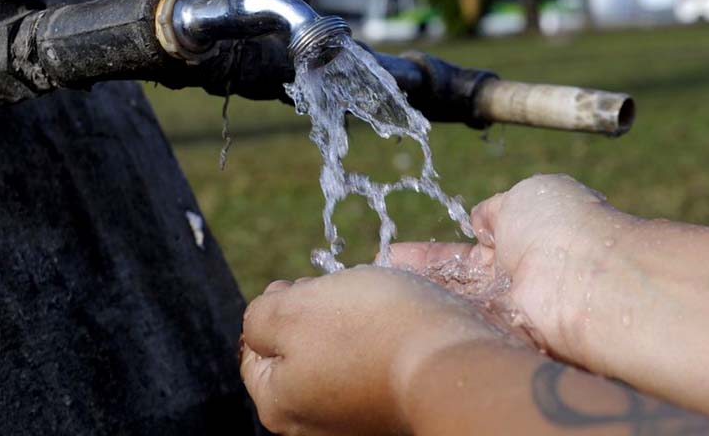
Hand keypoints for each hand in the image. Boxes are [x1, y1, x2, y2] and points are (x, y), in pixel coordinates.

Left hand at [240, 266, 509, 435]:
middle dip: (316, 314)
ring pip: (340, 355)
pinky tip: (399, 326)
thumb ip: (259, 316)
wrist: (453, 362)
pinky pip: (376, 366)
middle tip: (344, 293)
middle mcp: (314, 425)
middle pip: (299, 351)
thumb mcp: (292, 309)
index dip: (278, 305)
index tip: (306, 285)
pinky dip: (383, 341)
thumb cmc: (369, 330)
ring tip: (378, 306)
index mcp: (279, 404)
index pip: (255, 347)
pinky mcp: (394, 410)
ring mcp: (357, 420)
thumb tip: (263, 323)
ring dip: (353, 324)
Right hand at [390, 174, 634, 366]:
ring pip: (454, 304)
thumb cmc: (562, 226)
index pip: (468, 248)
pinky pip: (460, 327)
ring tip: (377, 293)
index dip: (432, 252)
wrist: (586, 278)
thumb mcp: (526, 195)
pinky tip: (397, 315)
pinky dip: (431, 319)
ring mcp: (507, 310)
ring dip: (418, 297)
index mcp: (523, 238)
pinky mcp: (502, 337)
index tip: (396, 253)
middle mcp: (514, 279)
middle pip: (455, 280)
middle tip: (379, 275)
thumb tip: (481, 218)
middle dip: (417, 277)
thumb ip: (497, 208)